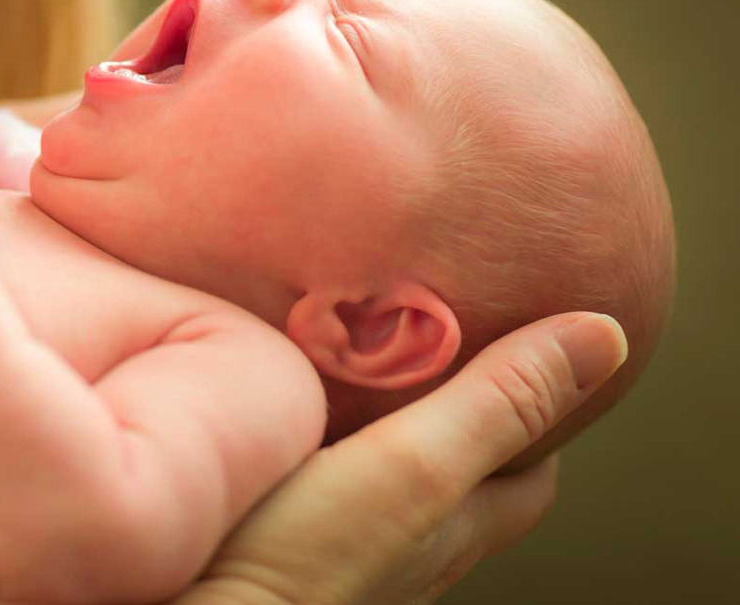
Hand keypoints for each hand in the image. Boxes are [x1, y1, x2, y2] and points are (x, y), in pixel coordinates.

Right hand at [173, 312, 628, 604]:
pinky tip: (294, 417)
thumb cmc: (300, 557)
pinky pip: (331, 486)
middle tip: (441, 339)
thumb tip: (605, 333)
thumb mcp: (413, 464)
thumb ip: (496, 402)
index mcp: (452, 520)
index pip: (529, 467)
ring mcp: (347, 550)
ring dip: (395, 424)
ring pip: (395, 480)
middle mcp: (410, 546)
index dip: (539, 404)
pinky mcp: (286, 544)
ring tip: (369, 365)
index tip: (520, 341)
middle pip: (465, 474)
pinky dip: (334, 445)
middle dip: (466, 407)